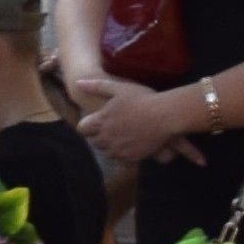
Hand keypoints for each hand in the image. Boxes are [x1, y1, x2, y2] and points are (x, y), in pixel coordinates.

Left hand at [79, 82, 201, 165]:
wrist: (165, 116)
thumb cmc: (143, 99)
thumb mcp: (119, 88)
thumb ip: (97, 86)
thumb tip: (78, 83)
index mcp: (101, 120)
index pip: (82, 129)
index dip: (88, 125)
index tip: (96, 122)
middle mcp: (106, 137)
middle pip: (94, 142)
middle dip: (99, 136)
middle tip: (111, 128)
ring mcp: (118, 149)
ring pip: (107, 152)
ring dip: (111, 146)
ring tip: (122, 136)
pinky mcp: (131, 158)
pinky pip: (121, 161)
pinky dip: (123, 155)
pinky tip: (131, 145)